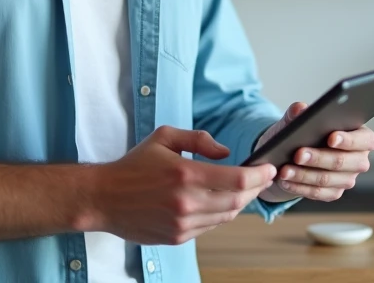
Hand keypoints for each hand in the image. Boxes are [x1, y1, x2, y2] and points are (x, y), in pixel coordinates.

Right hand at [88, 126, 277, 244]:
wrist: (104, 198)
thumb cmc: (134, 165)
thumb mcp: (164, 137)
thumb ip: (199, 139)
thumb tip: (225, 152)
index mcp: (185, 173)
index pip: (238, 179)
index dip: (260, 175)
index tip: (270, 168)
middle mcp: (187, 202)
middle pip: (238, 200)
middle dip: (255, 189)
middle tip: (262, 178)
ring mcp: (183, 223)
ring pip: (227, 216)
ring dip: (240, 202)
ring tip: (243, 189)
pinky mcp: (178, 237)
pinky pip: (210, 226)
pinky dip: (220, 214)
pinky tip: (218, 202)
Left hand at [255, 102, 373, 203]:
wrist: (292, 154)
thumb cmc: (303, 132)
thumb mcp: (298, 119)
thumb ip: (299, 112)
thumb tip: (299, 109)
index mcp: (361, 136)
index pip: (364, 139)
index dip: (349, 140)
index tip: (331, 138)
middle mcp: (359, 160)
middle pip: (342, 161)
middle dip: (319, 158)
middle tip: (298, 154)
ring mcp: (347, 179)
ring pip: (327, 179)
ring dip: (304, 175)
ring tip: (285, 170)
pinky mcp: (334, 193)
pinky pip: (318, 192)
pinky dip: (299, 187)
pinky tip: (285, 181)